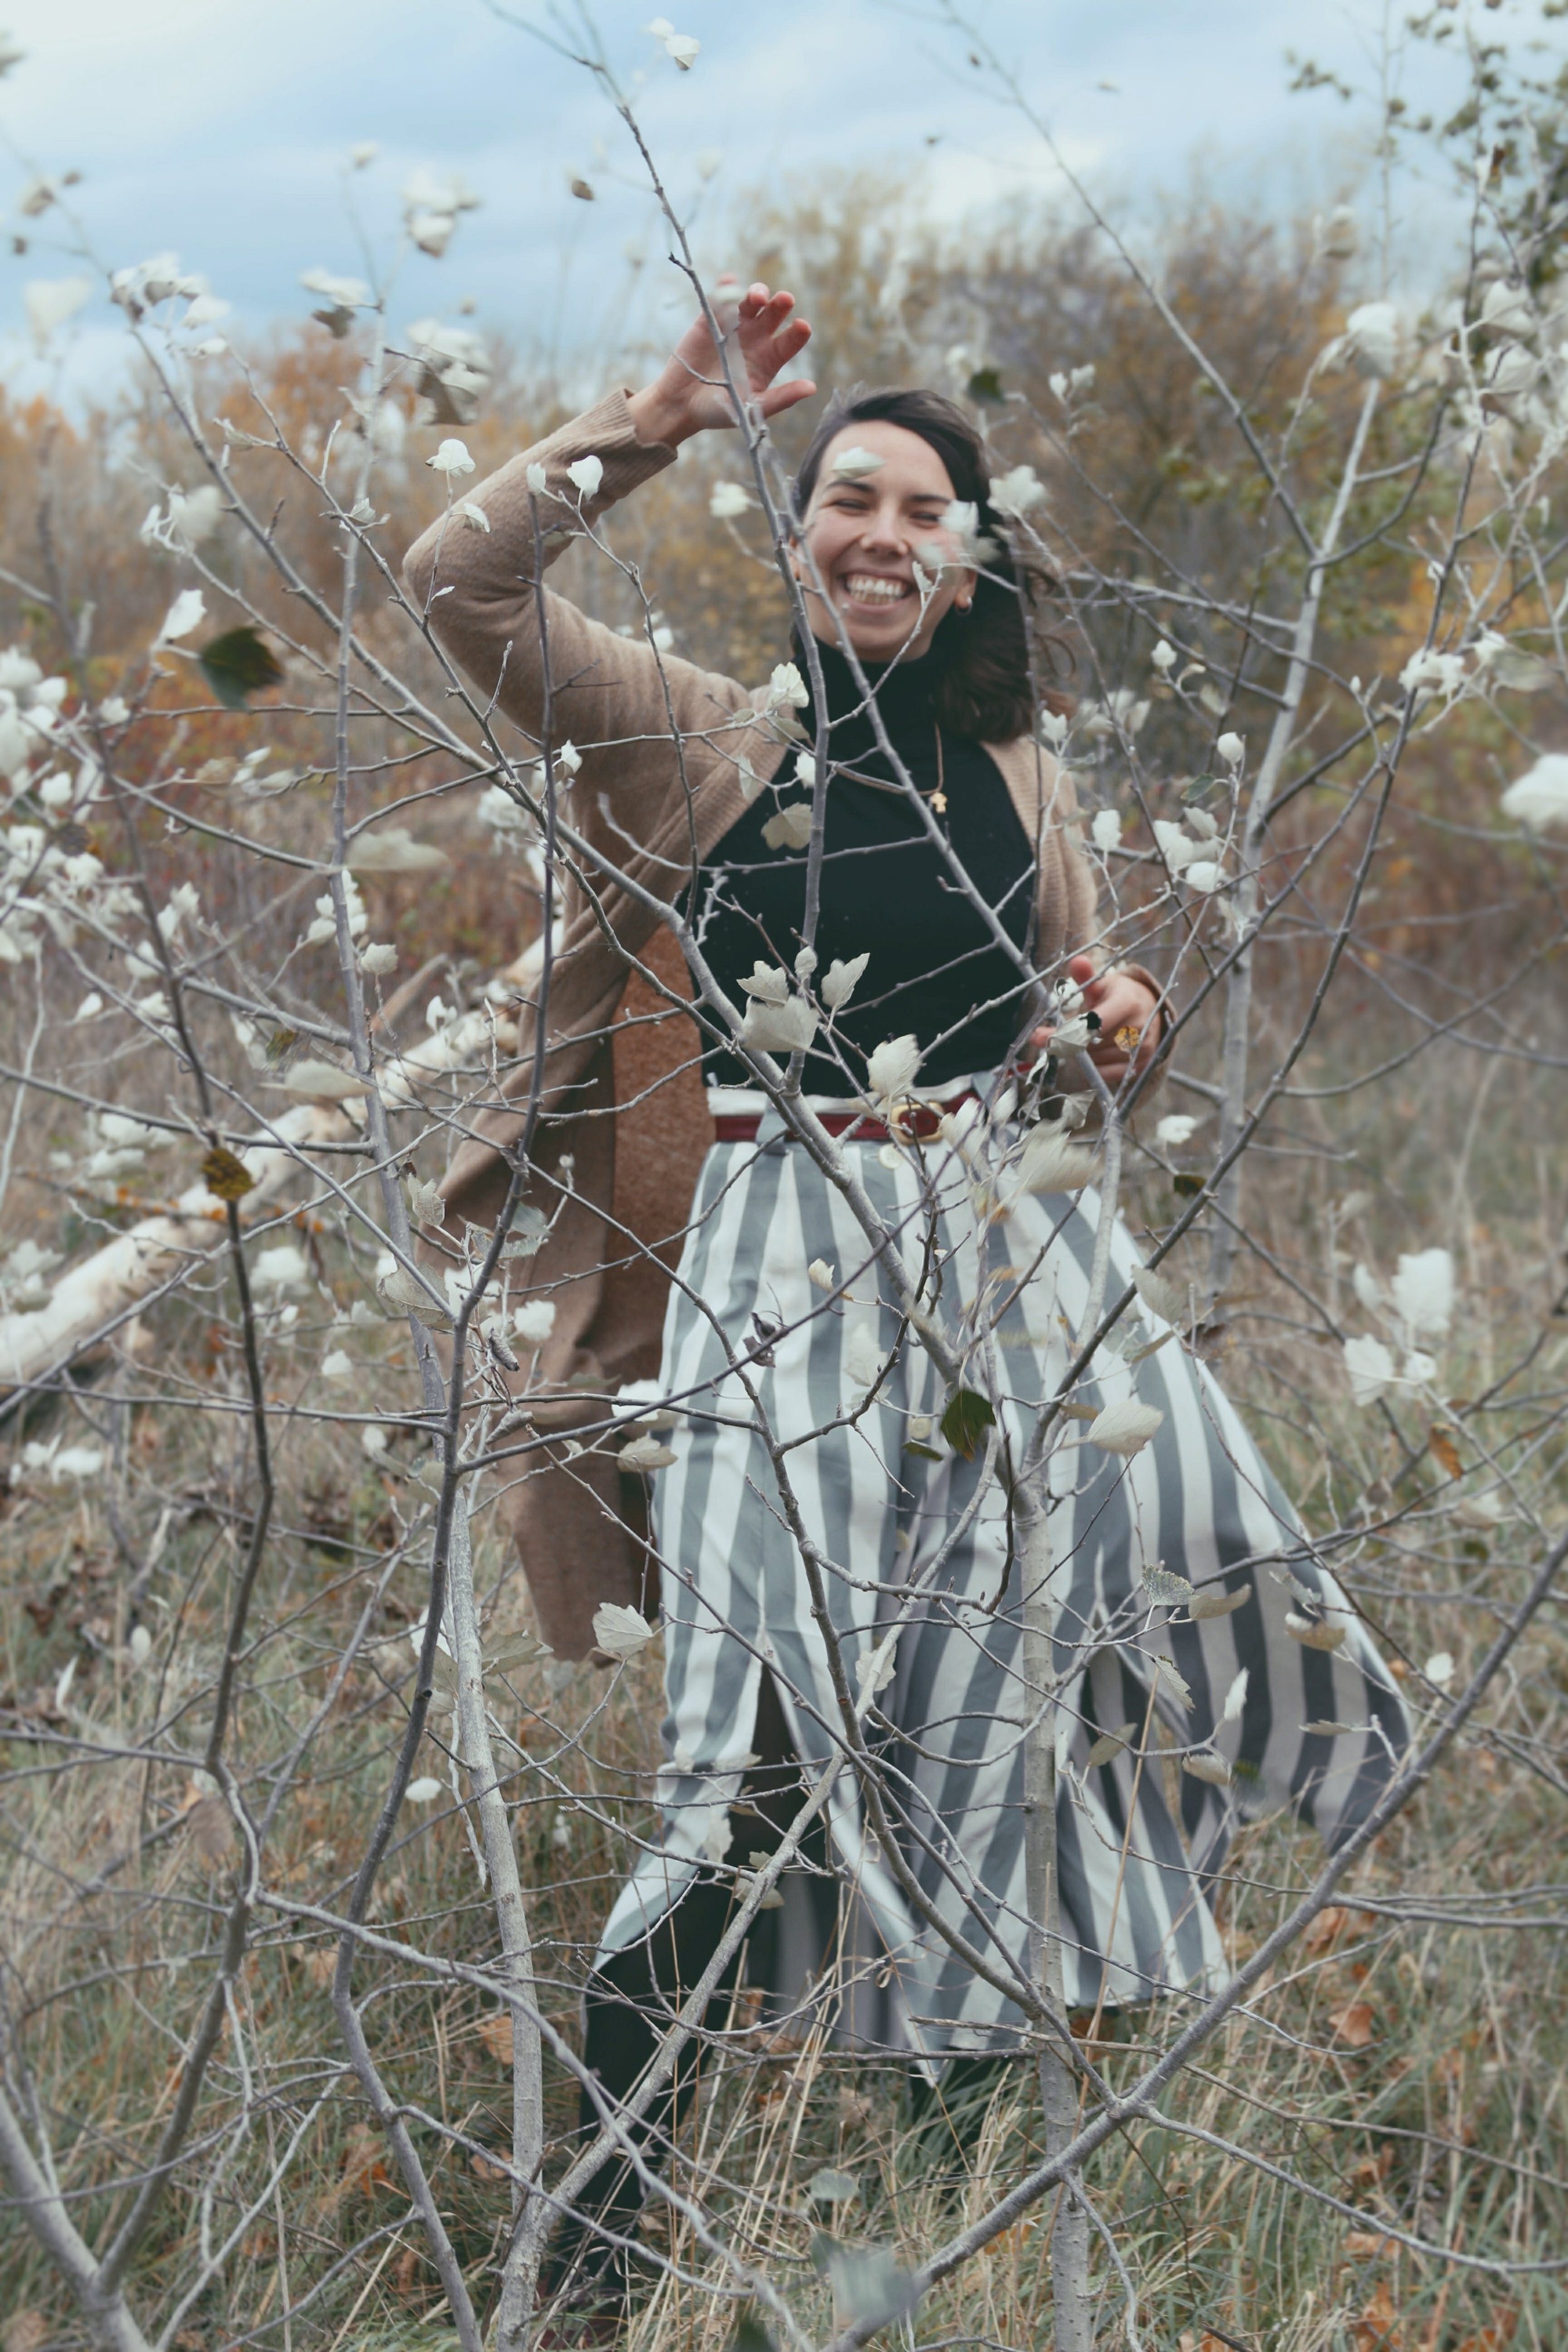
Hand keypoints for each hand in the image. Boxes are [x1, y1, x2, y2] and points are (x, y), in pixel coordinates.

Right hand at [627, 282, 814, 448]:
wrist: (681, 406)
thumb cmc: (719, 411)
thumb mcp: (752, 408)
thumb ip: (782, 398)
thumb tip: (812, 387)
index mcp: (769, 359)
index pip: (790, 341)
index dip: (797, 332)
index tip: (802, 326)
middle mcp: (755, 339)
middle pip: (773, 314)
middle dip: (780, 305)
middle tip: (785, 300)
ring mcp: (733, 326)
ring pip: (750, 301)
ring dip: (756, 293)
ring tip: (757, 297)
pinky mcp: (710, 319)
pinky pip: (720, 298)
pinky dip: (726, 286)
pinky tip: (730, 280)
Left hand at [1027, 955, 1160, 1091]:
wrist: (1150, 1011)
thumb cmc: (1118, 996)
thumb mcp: (1102, 984)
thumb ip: (1086, 976)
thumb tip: (1077, 961)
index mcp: (1128, 1003)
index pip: (1094, 1023)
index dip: (1065, 1032)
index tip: (1039, 1037)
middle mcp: (1139, 1027)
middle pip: (1091, 1044)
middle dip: (1068, 1043)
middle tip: (1049, 1041)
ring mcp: (1142, 1049)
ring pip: (1097, 1060)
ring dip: (1081, 1055)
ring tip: (1078, 1043)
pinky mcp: (1142, 1066)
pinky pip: (1107, 1074)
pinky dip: (1093, 1068)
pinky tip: (1090, 1055)